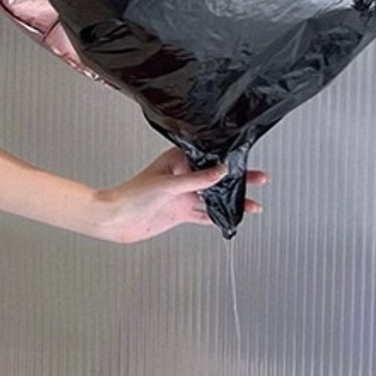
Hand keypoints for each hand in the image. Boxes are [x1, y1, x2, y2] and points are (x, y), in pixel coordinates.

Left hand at [90, 148, 267, 243]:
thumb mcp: (168, 184)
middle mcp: (181, 176)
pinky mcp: (180, 212)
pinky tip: (233, 218)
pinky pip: (204, 214)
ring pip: (213, 197)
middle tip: (260, 177)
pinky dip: (219, 216)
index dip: (227, 157)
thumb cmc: (131, 194)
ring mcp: (182, 195)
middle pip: (215, 177)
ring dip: (232, 200)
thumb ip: (196, 179)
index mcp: (176, 160)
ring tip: (253, 203)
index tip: (246, 157)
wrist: (115, 218)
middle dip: (238, 178)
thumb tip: (221, 171)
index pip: (208, 157)